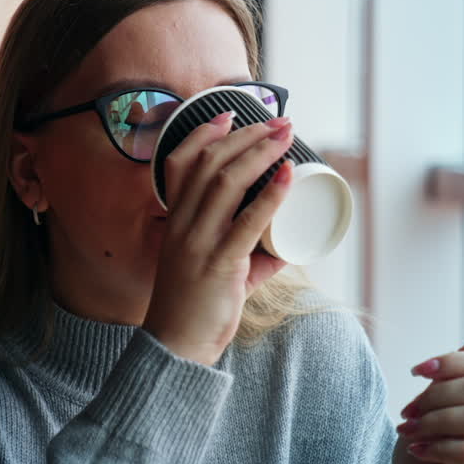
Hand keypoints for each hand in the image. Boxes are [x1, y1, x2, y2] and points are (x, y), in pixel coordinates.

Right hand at [141, 113, 295, 365]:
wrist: (177, 348)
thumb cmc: (198, 309)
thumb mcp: (221, 272)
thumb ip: (251, 257)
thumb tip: (287, 245)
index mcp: (175, 221)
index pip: (180, 164)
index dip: (203, 134)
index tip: (229, 115)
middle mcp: (182, 225)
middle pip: (209, 164)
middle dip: (246, 135)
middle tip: (278, 120)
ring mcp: (198, 243)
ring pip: (226, 182)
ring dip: (260, 152)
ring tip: (286, 135)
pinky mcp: (219, 264)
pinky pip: (247, 222)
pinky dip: (270, 195)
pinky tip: (288, 176)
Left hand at [387, 342, 463, 463]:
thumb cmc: (420, 457)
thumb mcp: (427, 411)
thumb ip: (448, 382)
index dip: (452, 360)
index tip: (417, 372)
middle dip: (435, 395)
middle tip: (406, 413)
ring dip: (433, 421)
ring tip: (407, 431)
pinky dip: (436, 447)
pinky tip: (416, 450)